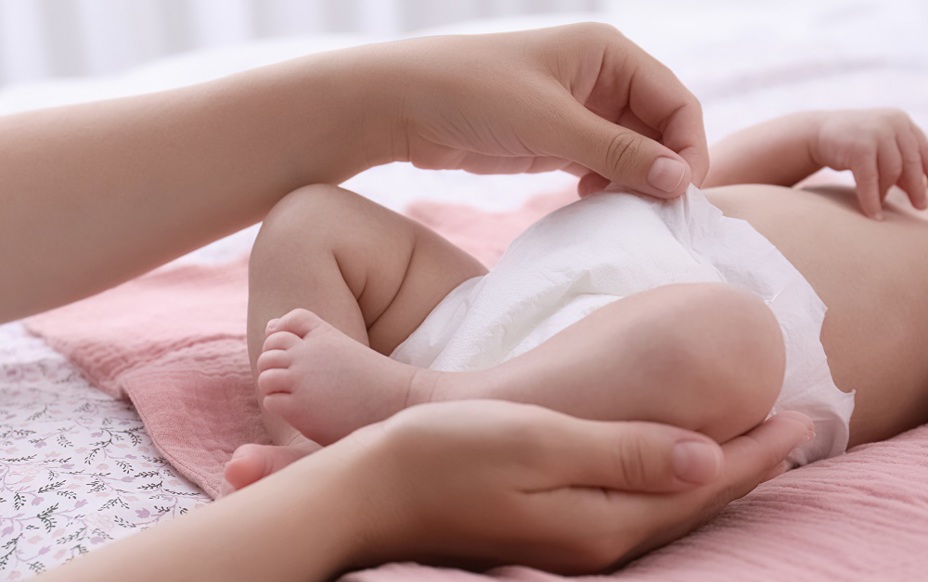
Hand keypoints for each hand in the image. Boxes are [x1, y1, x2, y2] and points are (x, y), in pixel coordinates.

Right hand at [339, 400, 811, 573]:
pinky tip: (671, 469)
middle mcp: (597, 539)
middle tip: (797, 431)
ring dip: (716, 477)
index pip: (702, 481)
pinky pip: (635, 508)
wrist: (372, 491)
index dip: (757, 450)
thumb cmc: (447, 453)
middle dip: (750, 466)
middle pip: (694, 500)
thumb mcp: (540, 442)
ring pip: (668, 507)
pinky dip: (671, 486)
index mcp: (602, 516)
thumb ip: (625, 453)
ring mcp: (572, 541)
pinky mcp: (551, 531)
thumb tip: (707, 456)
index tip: (803, 418)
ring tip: (752, 450)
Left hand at [379, 23, 707, 198]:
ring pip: (630, 152)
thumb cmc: (475, 95)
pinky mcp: (555, 141)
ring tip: (620, 210)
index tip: (679, 195)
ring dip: (632, 182)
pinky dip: (604, 186)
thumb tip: (679, 181)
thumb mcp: (552, 123)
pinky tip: (589, 203)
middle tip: (653, 213)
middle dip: (659, 170)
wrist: (404, 107)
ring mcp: (578, 112)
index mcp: (609, 54)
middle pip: (657, 130)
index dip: (686, 148)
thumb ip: (617, 152)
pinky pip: (599, 166)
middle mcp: (600, 78)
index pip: (676, 102)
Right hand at [812, 108, 927, 218]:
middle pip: (911, 162)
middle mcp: (893, 123)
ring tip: (881, 207)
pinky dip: (872, 199)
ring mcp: (876, 133)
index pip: (924, 150)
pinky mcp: (860, 148)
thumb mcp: (879, 146)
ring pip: (892, 171)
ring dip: (886, 193)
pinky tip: (873, 214)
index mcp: (901, 121)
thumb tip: (920, 188)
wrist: (815, 134)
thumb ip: (898, 160)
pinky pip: (871, 180)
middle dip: (917, 187)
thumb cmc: (850, 144)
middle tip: (920, 206)